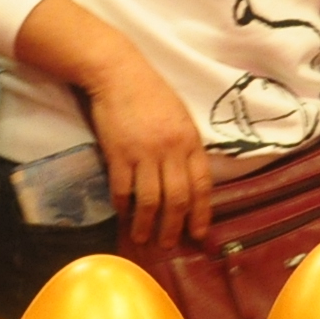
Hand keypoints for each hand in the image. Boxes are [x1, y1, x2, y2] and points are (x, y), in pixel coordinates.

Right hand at [80, 49, 214, 244]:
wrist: (119, 73)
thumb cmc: (152, 94)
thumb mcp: (181, 118)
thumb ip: (186, 147)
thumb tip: (189, 179)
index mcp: (190, 141)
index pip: (202, 185)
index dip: (201, 213)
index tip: (199, 234)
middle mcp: (171, 150)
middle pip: (177, 198)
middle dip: (174, 227)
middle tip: (168, 245)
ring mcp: (143, 153)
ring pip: (150, 200)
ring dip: (147, 224)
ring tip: (143, 238)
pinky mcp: (118, 154)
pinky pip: (123, 188)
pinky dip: (123, 206)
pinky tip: (123, 214)